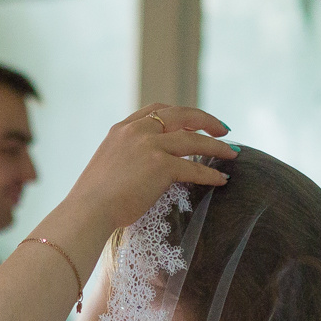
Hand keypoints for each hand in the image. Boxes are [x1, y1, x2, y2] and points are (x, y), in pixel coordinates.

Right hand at [64, 104, 232, 228]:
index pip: (157, 109)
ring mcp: (149, 145)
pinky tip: (221, 180)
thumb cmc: (93, 200)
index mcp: (123, 128)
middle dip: (206, 120)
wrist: (87, 211)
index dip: (181, 113)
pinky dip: (211, 173)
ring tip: (233, 154)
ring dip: (217, 147)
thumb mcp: (108, 165)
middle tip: (224, 130)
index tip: (195, 120)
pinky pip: (194, 167)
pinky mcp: (160, 166)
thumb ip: (126, 157)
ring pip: (193, 140)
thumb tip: (143, 169)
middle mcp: (137, 131)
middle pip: (182, 115)